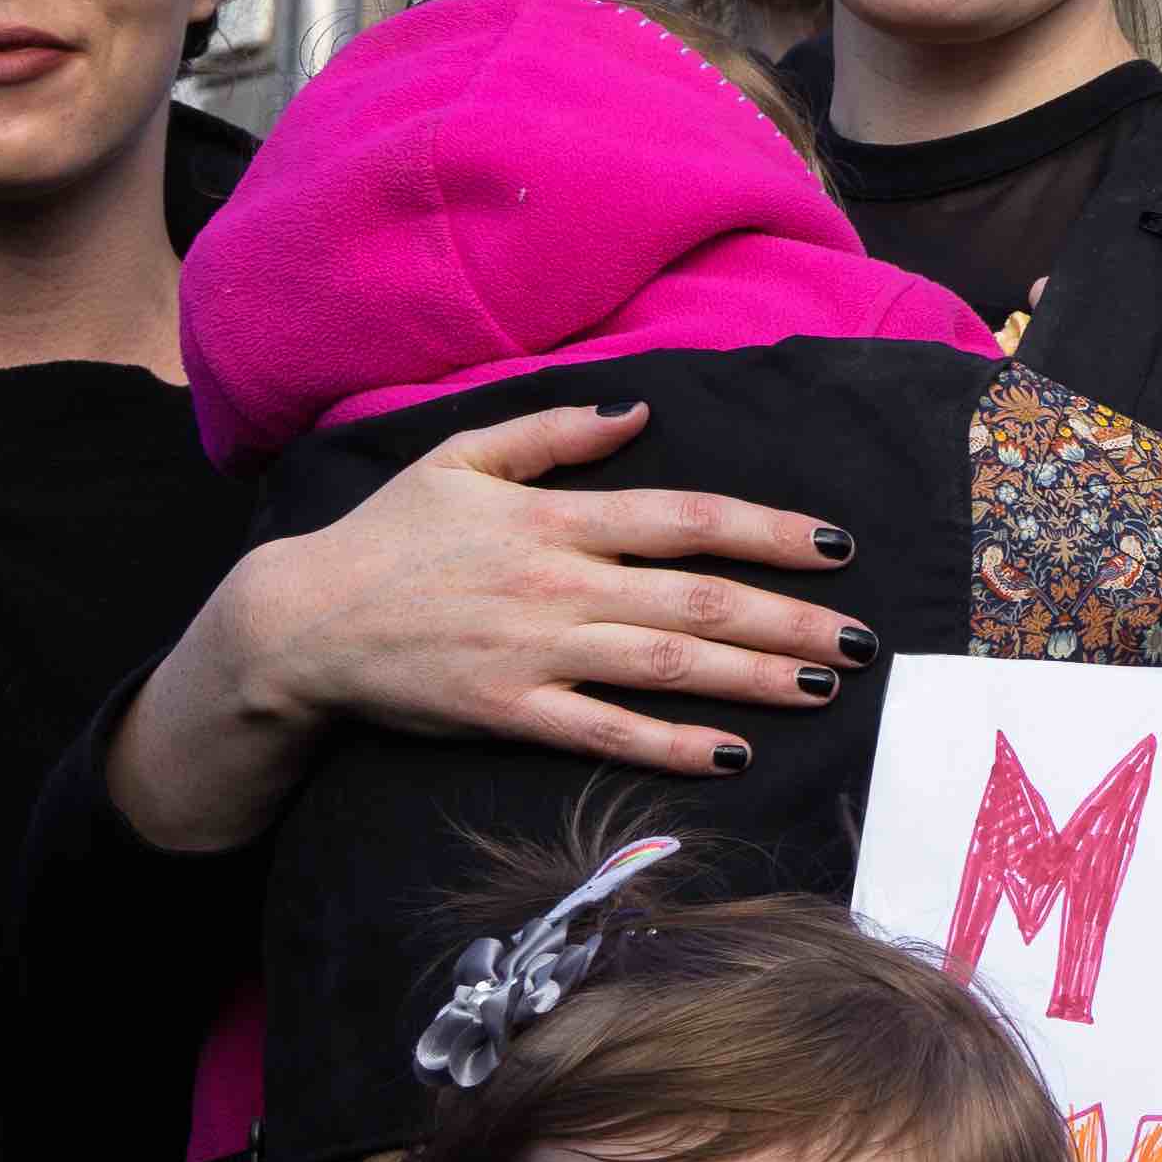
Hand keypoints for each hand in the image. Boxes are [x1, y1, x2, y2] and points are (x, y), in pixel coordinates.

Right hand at [111, 400, 866, 850]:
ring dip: (753, 678)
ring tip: (821, 688)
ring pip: (667, 666)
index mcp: (555, 516)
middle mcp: (559, 583)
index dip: (769, 531)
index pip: (688, 518)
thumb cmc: (387, 536)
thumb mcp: (462, 457)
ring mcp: (536, 651)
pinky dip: (670, 743)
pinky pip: (605, 732)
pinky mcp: (509, 713)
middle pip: (698, 599)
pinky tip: (730, 752)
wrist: (299, 622)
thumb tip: (638, 410)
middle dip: (790, 619)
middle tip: (862, 640)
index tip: (834, 546)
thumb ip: (555, 431)